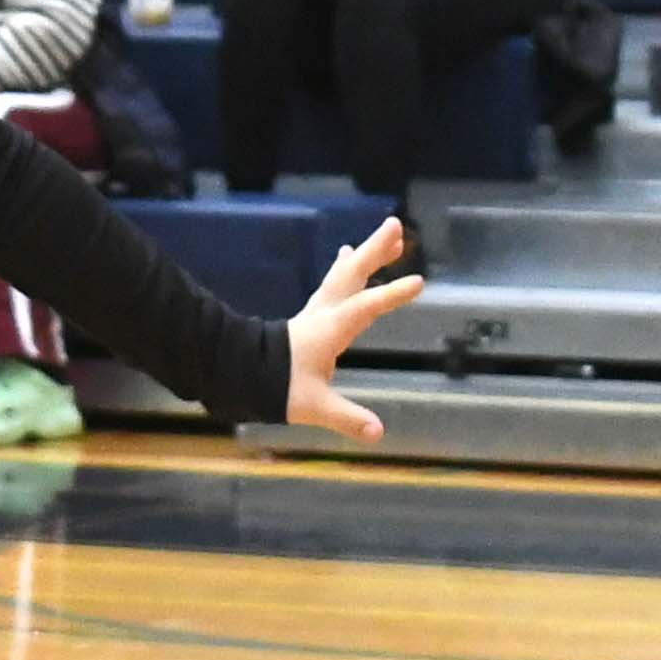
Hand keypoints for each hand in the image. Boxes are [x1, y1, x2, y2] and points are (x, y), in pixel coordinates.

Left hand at [274, 214, 423, 439]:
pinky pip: (335, 282)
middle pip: (353, 276)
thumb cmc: (279, 388)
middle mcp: (325, 313)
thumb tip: (379, 433)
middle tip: (397, 226)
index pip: (365, 308)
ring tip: (391, 237)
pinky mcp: (314, 314)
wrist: (242, 374)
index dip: (391, 295)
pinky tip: (348, 253)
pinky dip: (346, 266)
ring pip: (346, 274)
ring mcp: (319, 311)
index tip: (418, 282)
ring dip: (368, 254)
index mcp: (330, 331)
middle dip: (376, 251)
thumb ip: (347, 418)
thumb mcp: (314, 407)